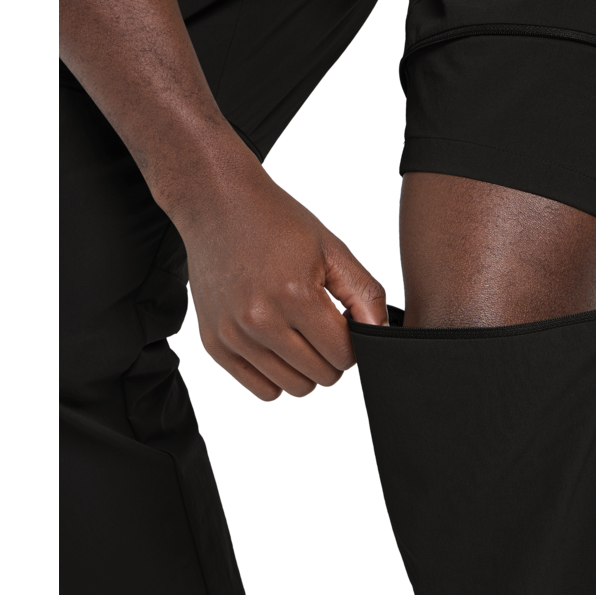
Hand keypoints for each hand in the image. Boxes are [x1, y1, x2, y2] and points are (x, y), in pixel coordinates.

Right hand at [176, 171, 387, 399]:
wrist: (218, 205)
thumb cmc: (277, 222)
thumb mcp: (332, 249)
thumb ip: (365, 295)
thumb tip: (380, 334)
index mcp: (295, 295)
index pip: (344, 355)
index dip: (352, 341)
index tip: (342, 320)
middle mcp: (260, 321)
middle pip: (321, 376)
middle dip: (331, 355)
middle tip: (322, 325)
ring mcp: (234, 336)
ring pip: (294, 388)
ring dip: (306, 367)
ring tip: (299, 333)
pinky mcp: (214, 344)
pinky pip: (262, 390)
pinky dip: (277, 374)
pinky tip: (277, 344)